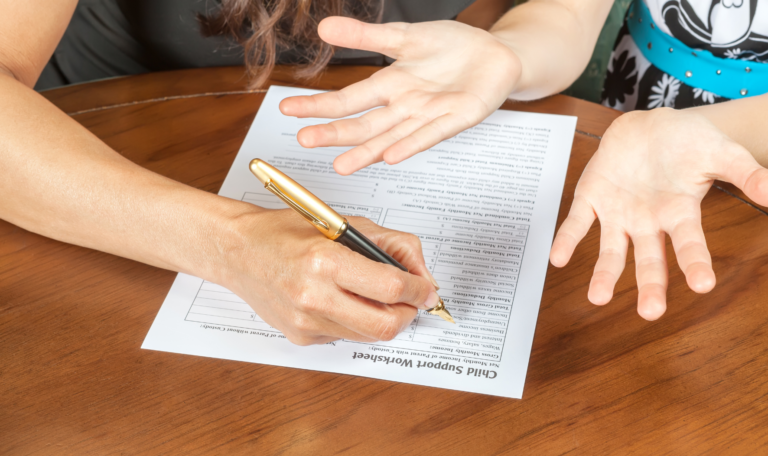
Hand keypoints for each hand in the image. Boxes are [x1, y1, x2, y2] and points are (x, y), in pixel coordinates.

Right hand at [222, 209, 439, 344]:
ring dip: (384, 319)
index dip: (420, 290)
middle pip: (385, 325)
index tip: (427, 289)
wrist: (238, 251)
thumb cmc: (286, 233)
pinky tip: (343, 300)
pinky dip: (355, 321)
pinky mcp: (300, 337)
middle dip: (409, 314)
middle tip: (411, 300)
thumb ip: (391, 246)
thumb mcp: (344, 224)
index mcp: (326, 261)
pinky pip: (345, 337)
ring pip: (368, 335)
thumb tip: (422, 275)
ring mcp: (306, 322)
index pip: (392, 287)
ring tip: (378, 297)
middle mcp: (314, 296)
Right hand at [279, 17, 520, 174]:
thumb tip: (324, 27)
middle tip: (305, 141)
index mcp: (391, 85)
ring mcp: (429, 115)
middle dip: (334, 133)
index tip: (287, 108)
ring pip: (391, 136)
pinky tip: (392, 155)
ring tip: (341, 166)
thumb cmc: (451, 47)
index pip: (348, 99)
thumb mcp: (405, 36)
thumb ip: (366, 35)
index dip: (318, 104)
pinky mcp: (457, 118)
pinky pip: (431, 133)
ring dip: (366, 151)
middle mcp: (405, 105)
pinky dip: (411, 144)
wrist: (495, 54)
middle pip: (364, 124)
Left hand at [550, 108, 767, 319]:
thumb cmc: (688, 142)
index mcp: (680, 215)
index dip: (695, 264)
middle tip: (651, 312)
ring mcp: (618, 214)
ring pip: (611, 250)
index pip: (690, 245)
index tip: (703, 285)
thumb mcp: (720, 152)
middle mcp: (648, 223)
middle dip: (650, 285)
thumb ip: (745, 172)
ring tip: (598, 297)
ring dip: (605, 274)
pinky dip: (567, 239)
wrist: (649, 125)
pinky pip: (577, 223)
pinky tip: (557, 258)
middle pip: (650, 260)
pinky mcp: (591, 199)